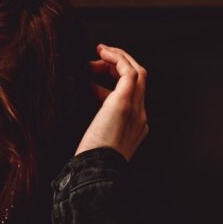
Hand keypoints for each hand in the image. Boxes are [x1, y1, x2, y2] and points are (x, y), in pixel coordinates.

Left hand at [75, 44, 148, 160]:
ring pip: (138, 72)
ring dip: (119, 59)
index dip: (113, 83)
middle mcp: (140, 116)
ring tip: (100, 52)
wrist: (96, 171)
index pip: (132, 96)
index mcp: (134, 127)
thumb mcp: (94, 140)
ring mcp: (136, 108)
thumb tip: (82, 107)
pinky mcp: (124, 102)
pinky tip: (102, 53)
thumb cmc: (89, 161)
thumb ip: (94, 124)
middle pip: (138, 81)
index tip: (94, 79)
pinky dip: (117, 58)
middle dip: (118, 67)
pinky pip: (129, 71)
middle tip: (97, 60)